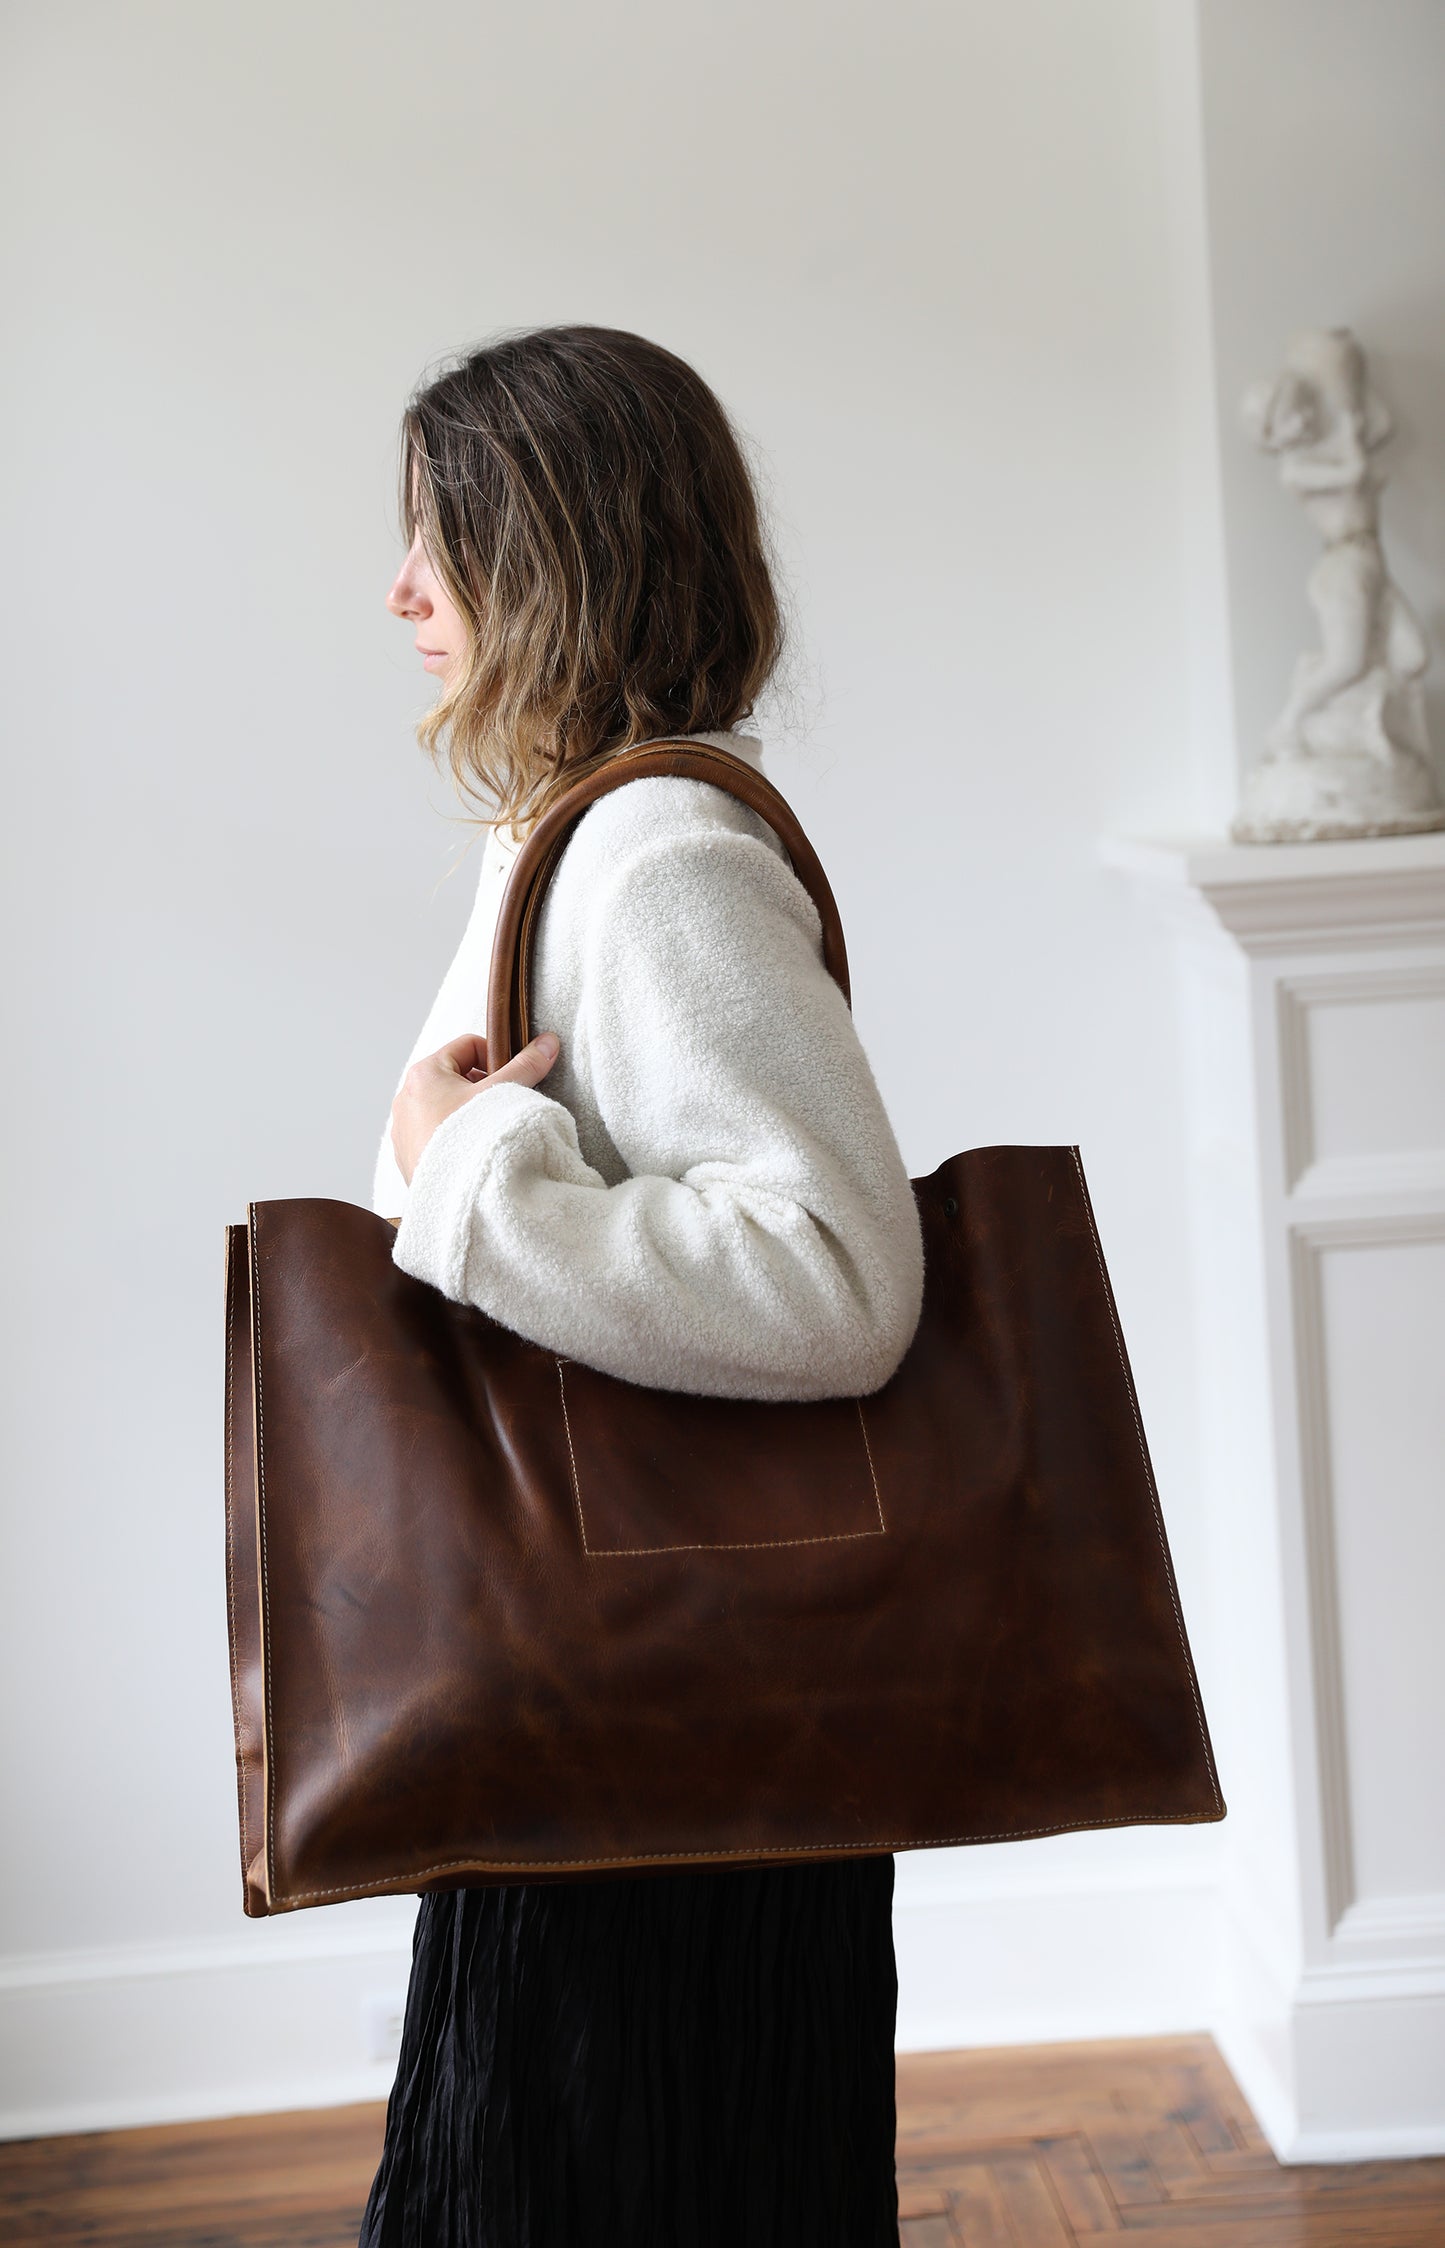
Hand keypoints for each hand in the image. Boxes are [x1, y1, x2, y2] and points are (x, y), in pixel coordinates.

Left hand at [389, 1030, 559, 1187]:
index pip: (468, 1046)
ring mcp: (403, 1128)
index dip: (496, 1057)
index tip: (511, 1078)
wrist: (456, 1197)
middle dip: (481, 1088)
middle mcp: (407, 1097)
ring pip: (444, 1106)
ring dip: (467, 1112)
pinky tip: (470, 1150)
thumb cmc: (471, 1139)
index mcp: (425, 1073)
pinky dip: (453, 1135)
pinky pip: (433, 1133)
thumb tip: (548, 1043)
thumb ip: (526, 1066)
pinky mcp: (407, 1155)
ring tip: (486, 1130)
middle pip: (455, 1076)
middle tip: (501, 1106)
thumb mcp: (502, 1095)